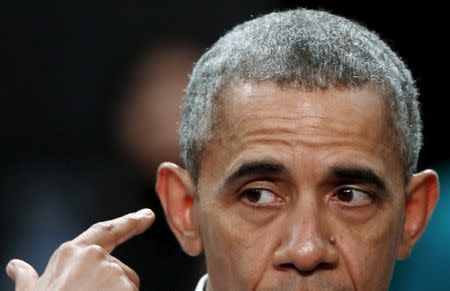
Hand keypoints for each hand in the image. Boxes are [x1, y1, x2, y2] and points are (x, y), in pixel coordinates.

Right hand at [5, 208, 154, 290]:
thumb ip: (28, 277)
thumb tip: (17, 267)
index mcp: (72, 253)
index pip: (106, 231)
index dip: (128, 222)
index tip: (146, 216)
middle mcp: (95, 256)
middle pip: (119, 268)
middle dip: (112, 285)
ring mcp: (112, 272)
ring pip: (127, 285)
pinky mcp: (126, 287)